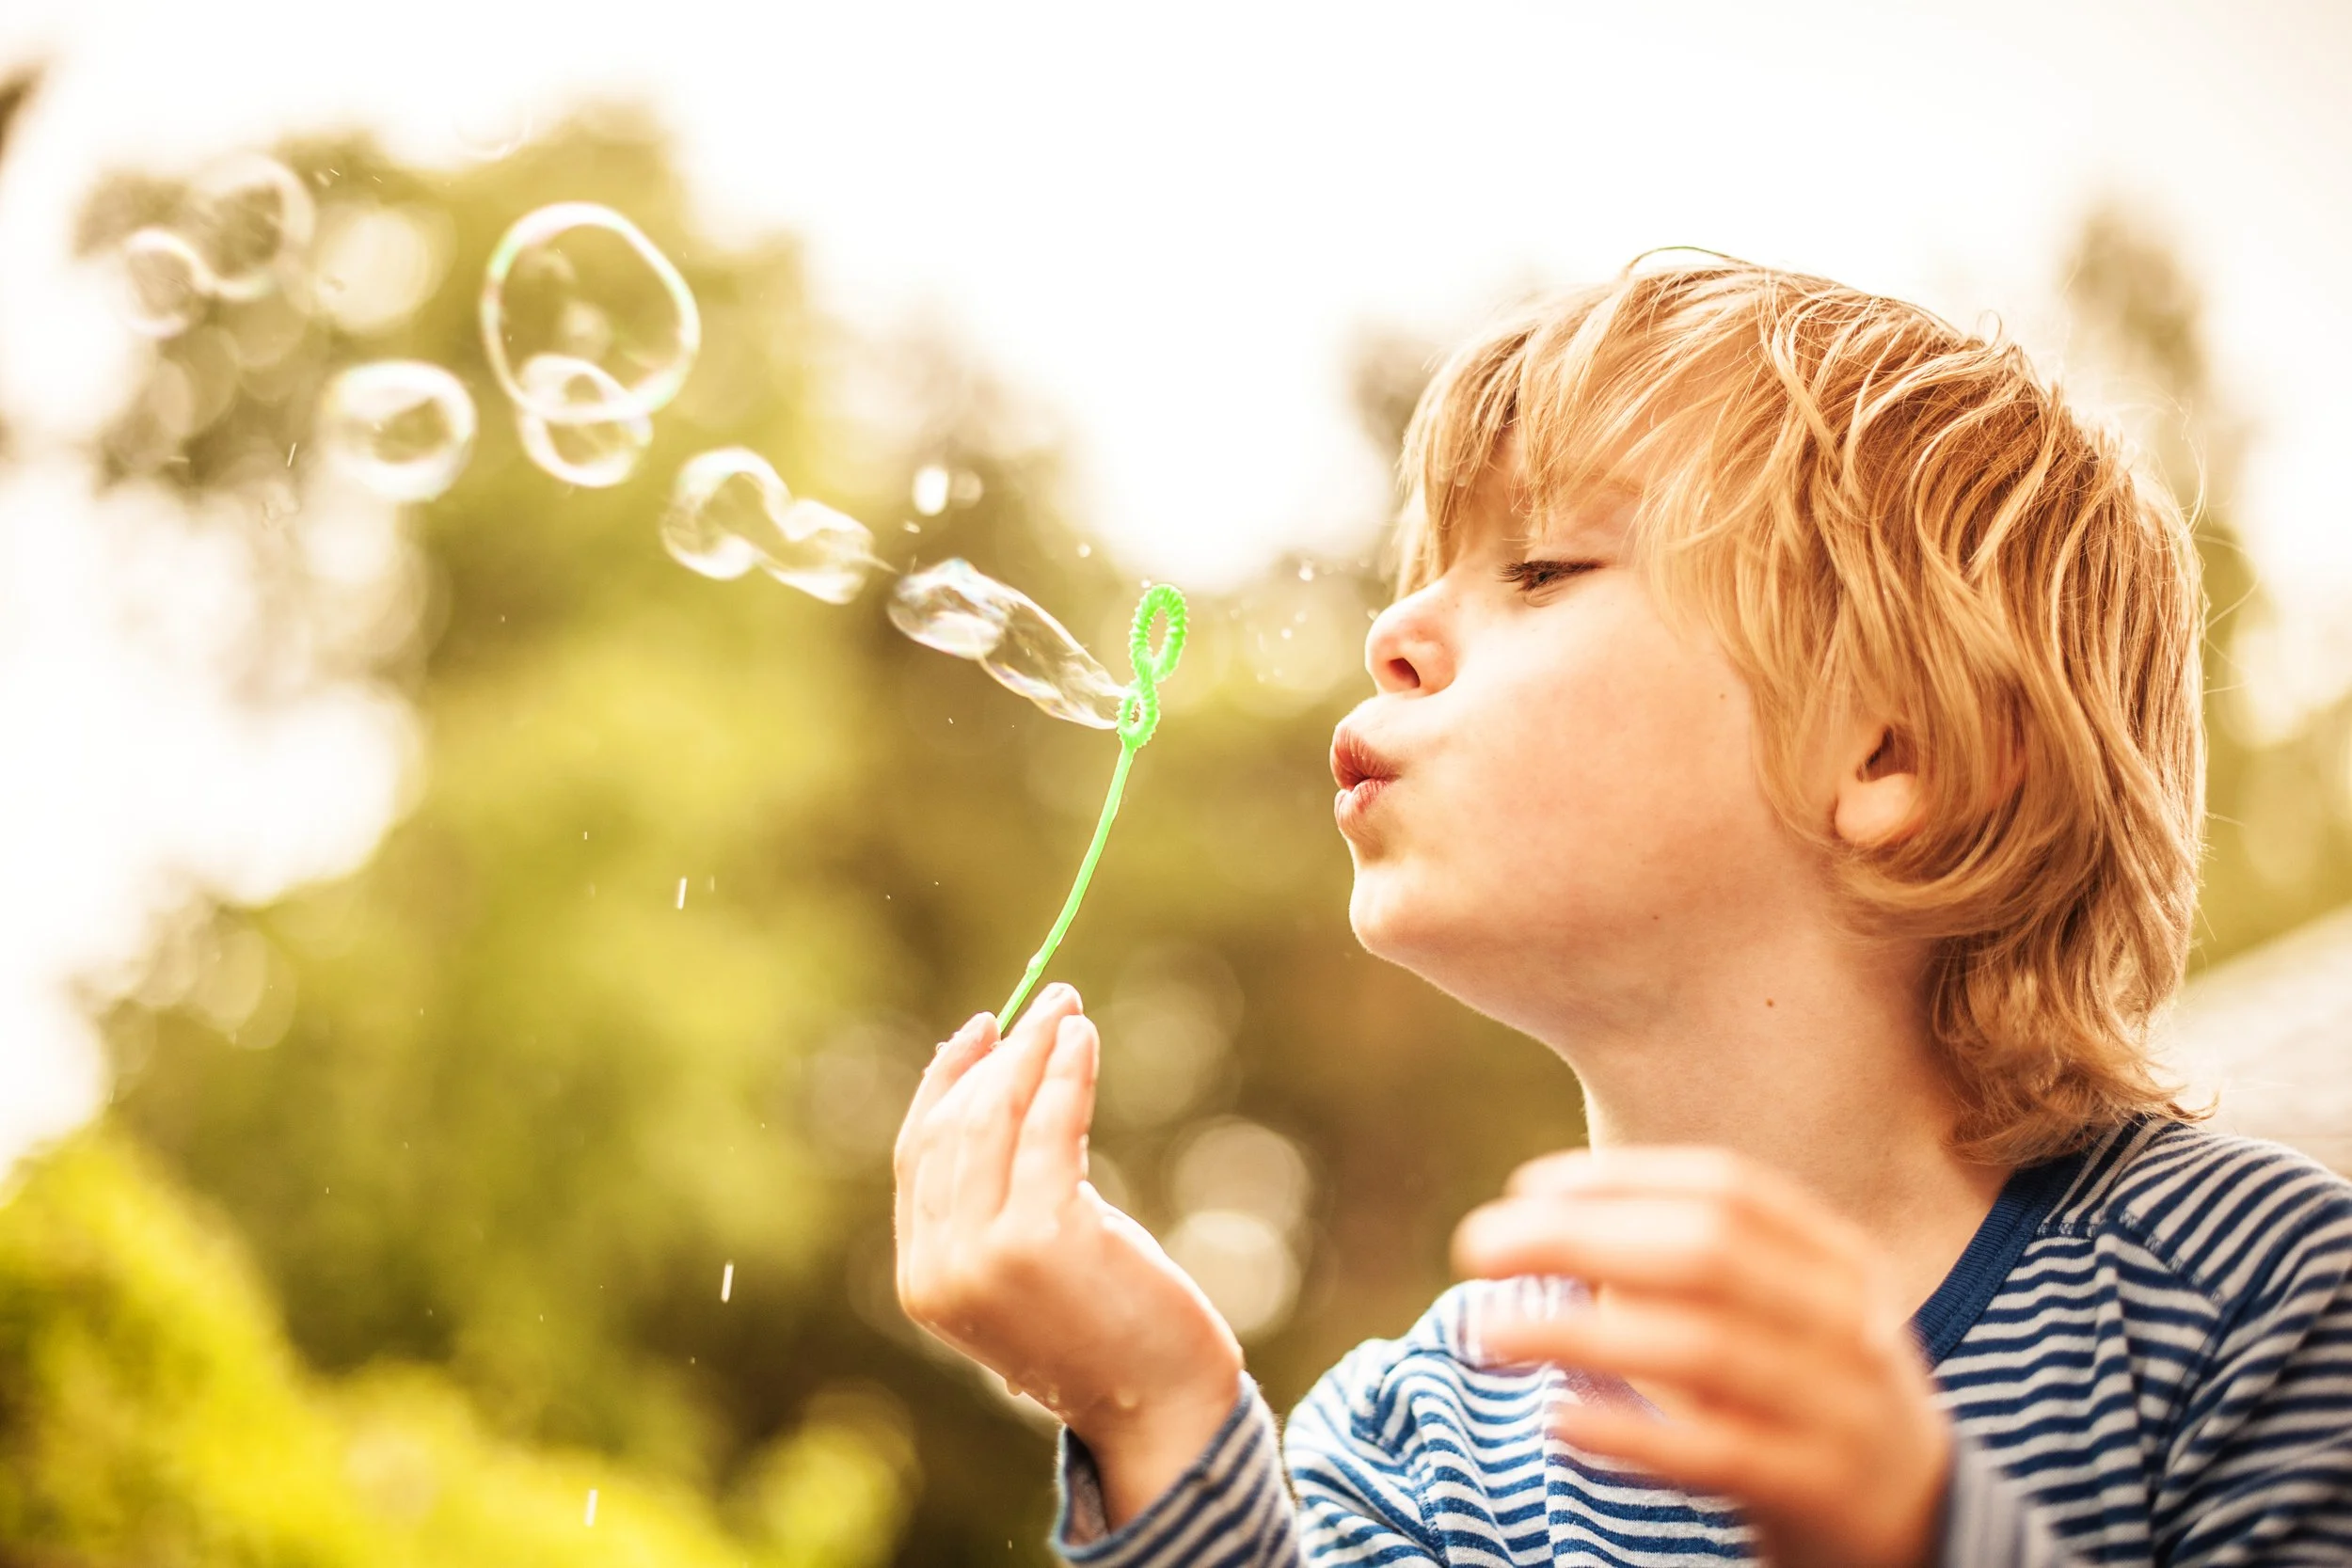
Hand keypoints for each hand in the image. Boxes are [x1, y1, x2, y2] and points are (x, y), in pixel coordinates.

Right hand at [894, 984, 1245, 1527]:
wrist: (1163, 1410)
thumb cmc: (1110, 1333)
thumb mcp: (1034, 1266)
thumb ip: (1000, 1202)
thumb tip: (1011, 1088)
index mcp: (923, 1282)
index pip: (916, 1157)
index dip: (944, 1085)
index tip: (979, 1032)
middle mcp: (940, 1269)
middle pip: (953, 1129)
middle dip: (998, 1056)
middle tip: (1044, 1003)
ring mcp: (984, 1255)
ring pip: (994, 1120)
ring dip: (1033, 1052)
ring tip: (1066, 1009)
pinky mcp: (1041, 1236)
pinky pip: (1048, 1128)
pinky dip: (1065, 1072)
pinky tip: (1082, 1040)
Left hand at [1451, 1148, 1948, 1567]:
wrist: (1924, 1530)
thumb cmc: (1807, 1401)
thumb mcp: (1775, 1317)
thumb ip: (1686, 1266)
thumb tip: (1542, 1223)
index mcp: (1838, 1261)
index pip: (1727, 1191)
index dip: (1619, 1181)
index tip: (1524, 1187)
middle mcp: (1849, 1323)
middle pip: (1706, 1254)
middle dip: (1580, 1238)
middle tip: (1475, 1245)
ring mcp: (1843, 1408)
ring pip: (1705, 1350)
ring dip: (1582, 1332)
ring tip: (1485, 1332)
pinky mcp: (1821, 1490)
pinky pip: (1718, 1454)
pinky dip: (1633, 1432)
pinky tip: (1558, 1418)